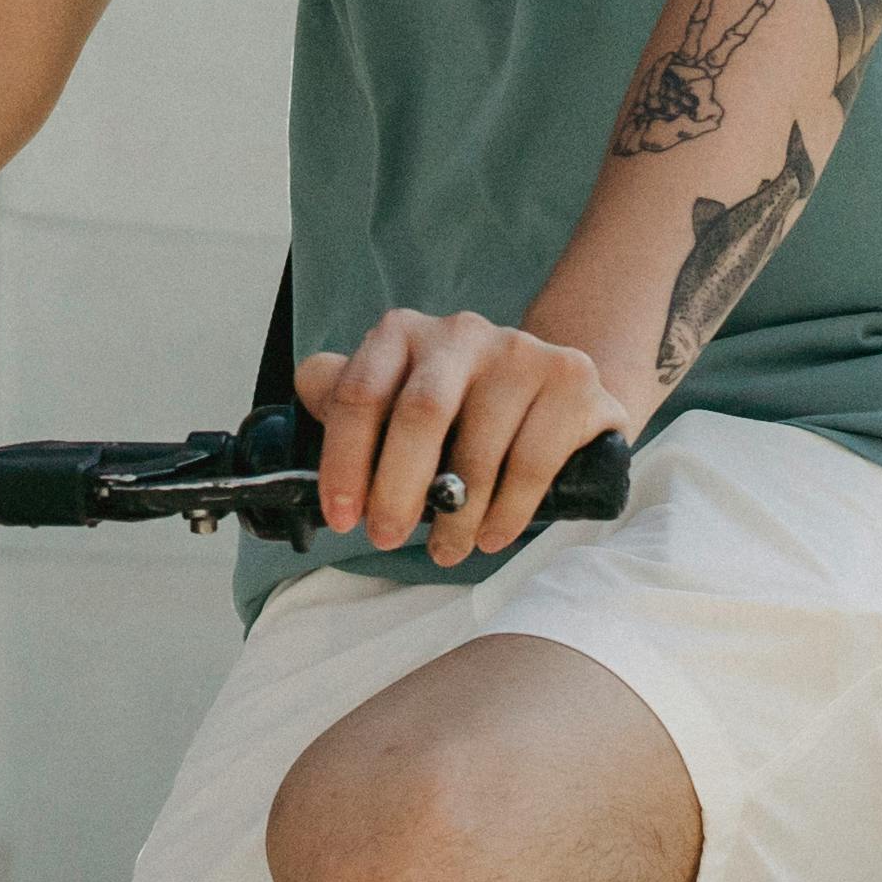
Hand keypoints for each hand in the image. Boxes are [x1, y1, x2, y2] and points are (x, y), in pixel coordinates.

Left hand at [294, 311, 634, 563]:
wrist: (552, 392)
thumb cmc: (457, 409)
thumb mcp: (396, 398)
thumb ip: (346, 394)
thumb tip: (309, 391)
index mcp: (402, 334)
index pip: (358, 391)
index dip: (344, 460)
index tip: (342, 518)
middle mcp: (461, 333)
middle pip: (420, 413)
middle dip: (396, 489)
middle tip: (387, 538)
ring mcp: (521, 352)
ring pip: (479, 450)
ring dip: (455, 517)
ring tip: (447, 548)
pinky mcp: (571, 381)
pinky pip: (531, 462)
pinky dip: (506, 513)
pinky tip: (491, 535)